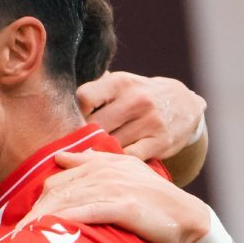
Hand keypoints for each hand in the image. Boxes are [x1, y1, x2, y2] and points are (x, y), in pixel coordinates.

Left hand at [23, 151, 210, 242]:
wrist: (189, 219)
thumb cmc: (154, 201)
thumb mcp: (124, 174)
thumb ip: (92, 163)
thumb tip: (60, 157)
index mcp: (102, 164)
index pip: (58, 179)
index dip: (37, 200)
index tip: (20, 221)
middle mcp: (105, 172)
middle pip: (56, 190)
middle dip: (32, 213)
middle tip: (12, 235)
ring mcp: (114, 187)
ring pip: (66, 200)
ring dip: (41, 220)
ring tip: (20, 239)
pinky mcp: (123, 205)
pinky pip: (86, 211)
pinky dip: (64, 220)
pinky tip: (47, 232)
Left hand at [79, 71, 204, 160]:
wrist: (185, 104)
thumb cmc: (139, 95)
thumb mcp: (121, 83)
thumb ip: (95, 91)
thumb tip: (59, 102)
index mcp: (121, 82)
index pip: (85, 97)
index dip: (75, 112)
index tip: (73, 122)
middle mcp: (137, 100)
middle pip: (95, 124)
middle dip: (83, 136)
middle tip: (74, 144)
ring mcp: (151, 121)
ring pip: (110, 143)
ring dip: (98, 150)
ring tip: (88, 154)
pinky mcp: (161, 142)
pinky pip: (129, 156)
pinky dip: (117, 160)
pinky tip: (111, 160)